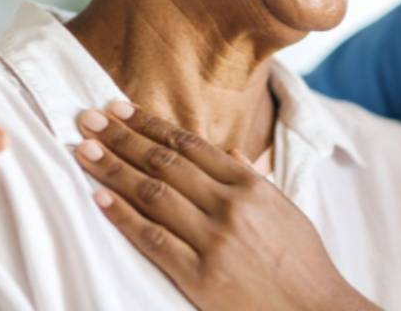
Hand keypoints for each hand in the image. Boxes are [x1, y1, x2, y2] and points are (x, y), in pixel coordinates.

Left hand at [74, 101, 377, 310]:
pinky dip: (123, 217)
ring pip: (152, 194)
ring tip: (84, 149)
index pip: (190, 144)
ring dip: (113, 169)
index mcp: (250, 185)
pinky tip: (100, 198)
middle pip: (165, 162)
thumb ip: (253, 178)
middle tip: (90, 117)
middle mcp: (230, 206)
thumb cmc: (302, 262)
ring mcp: (213, 240)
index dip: (151, 124)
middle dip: (122, 137)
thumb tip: (228, 150)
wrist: (315, 310)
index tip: (122, 108)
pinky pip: (153, 239)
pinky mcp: (200, 276)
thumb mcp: (284, 209)